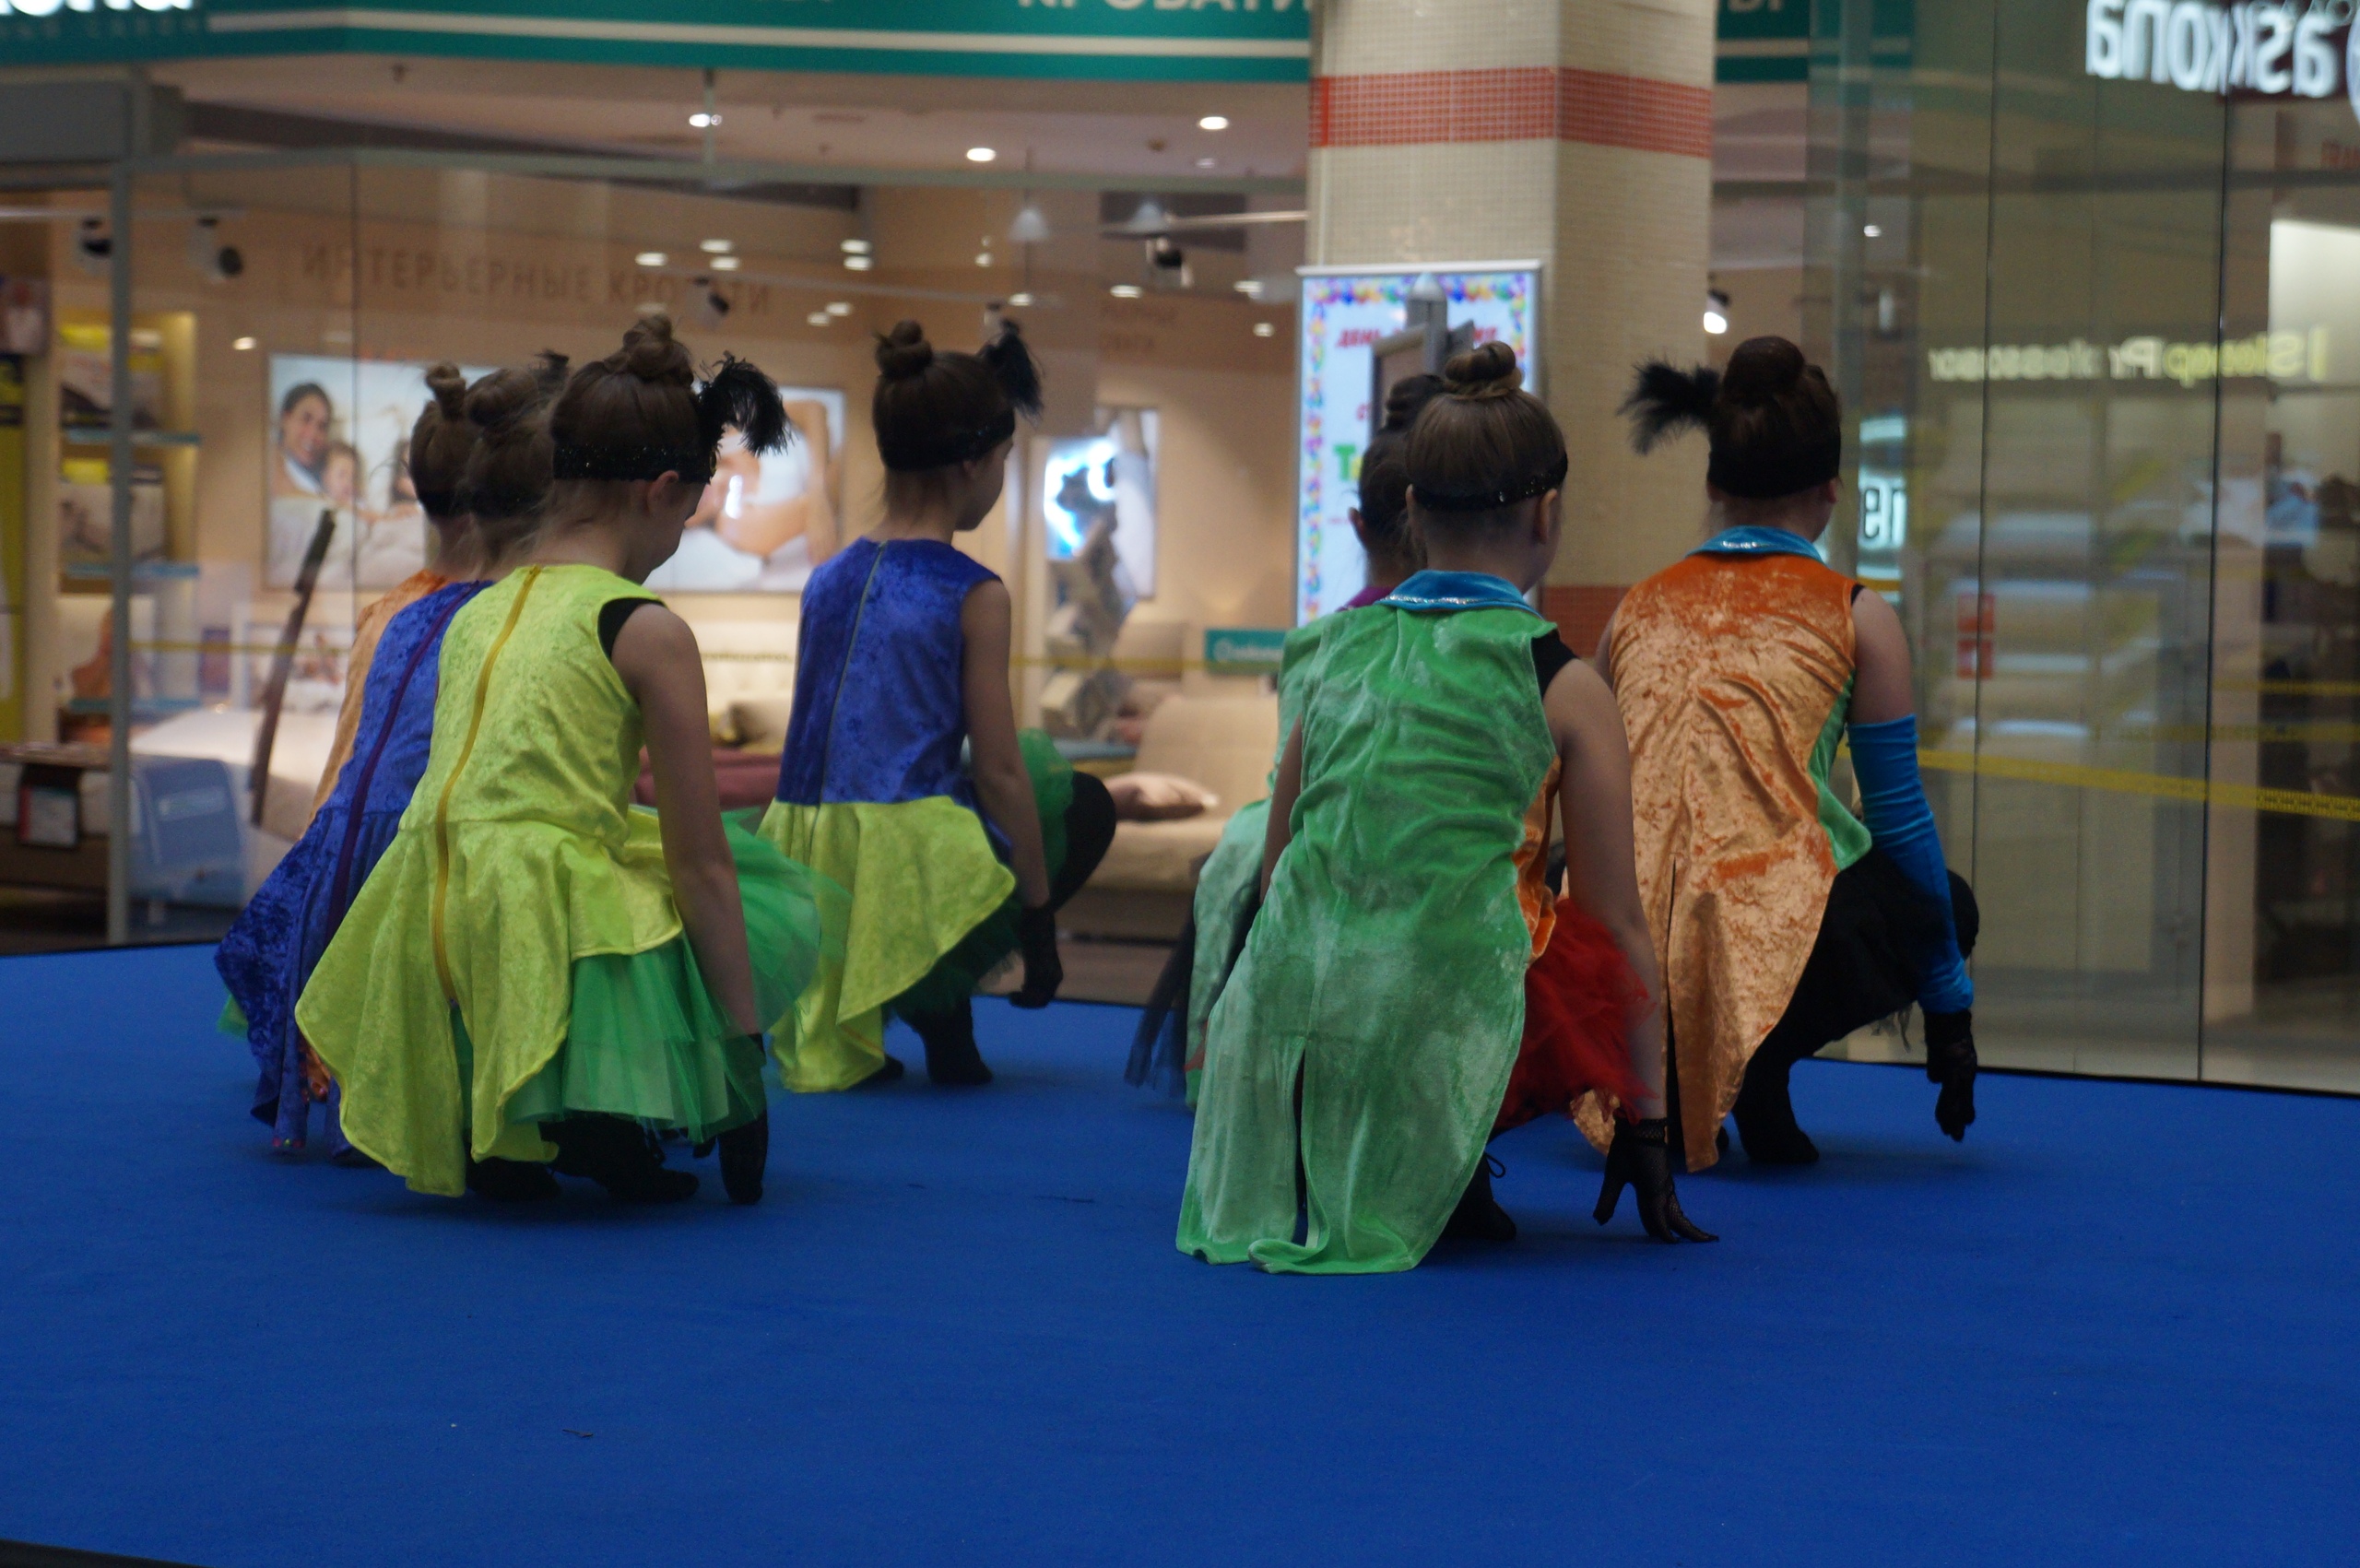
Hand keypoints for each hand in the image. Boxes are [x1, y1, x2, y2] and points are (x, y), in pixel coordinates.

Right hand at [1011, 903, 1061, 1009]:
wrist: (1038, 918)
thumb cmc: (1035, 932)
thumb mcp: (1036, 953)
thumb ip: (1036, 964)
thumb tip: (1030, 972)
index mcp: (1056, 974)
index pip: (1046, 997)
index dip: (1031, 1001)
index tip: (1017, 993)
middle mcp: (1055, 976)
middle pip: (1042, 1002)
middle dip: (1026, 1004)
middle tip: (1012, 998)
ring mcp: (1048, 973)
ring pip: (1037, 1000)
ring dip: (1022, 1003)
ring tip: (1011, 997)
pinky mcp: (1039, 969)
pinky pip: (1031, 993)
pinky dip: (1021, 998)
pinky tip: (1012, 994)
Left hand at [1593, 1117, 1716, 1242]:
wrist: (1641, 1125)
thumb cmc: (1627, 1149)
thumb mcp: (1614, 1175)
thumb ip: (1608, 1200)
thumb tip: (1599, 1221)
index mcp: (1652, 1192)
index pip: (1660, 1220)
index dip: (1663, 1234)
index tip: (1670, 1245)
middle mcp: (1663, 1191)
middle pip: (1679, 1217)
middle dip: (1692, 1232)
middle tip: (1710, 1242)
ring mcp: (1666, 1185)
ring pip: (1678, 1210)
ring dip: (1685, 1224)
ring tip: (1695, 1236)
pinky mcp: (1665, 1179)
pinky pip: (1673, 1202)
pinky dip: (1677, 1214)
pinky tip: (1673, 1217)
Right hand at [1924, 1008, 1976, 1141]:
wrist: (1949, 1010)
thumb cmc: (1945, 1024)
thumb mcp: (1940, 1047)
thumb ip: (1938, 1064)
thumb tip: (1934, 1082)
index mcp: (1963, 1067)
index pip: (1963, 1093)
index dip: (1962, 1109)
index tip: (1966, 1123)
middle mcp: (1965, 1072)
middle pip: (1961, 1100)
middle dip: (1957, 1119)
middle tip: (1955, 1137)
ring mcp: (1961, 1070)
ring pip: (1956, 1100)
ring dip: (1952, 1119)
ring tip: (1951, 1134)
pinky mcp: (1955, 1068)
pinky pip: (1951, 1093)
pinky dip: (1948, 1108)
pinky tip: (1945, 1119)